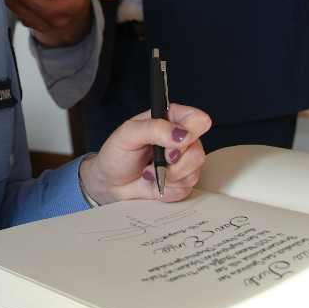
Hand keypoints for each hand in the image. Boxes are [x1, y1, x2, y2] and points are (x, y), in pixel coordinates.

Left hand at [79, 103, 211, 203]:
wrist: (110, 183)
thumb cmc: (117, 154)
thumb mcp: (127, 134)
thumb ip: (154, 129)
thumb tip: (180, 135)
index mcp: (171, 119)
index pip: (198, 120)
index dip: (189, 133)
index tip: (171, 143)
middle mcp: (181, 139)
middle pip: (198, 150)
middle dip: (174, 161)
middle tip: (156, 160)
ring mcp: (183, 161)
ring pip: (194, 171)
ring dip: (168, 176)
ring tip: (149, 171)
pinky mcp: (182, 181)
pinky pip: (187, 188)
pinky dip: (167, 188)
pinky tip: (154, 182)